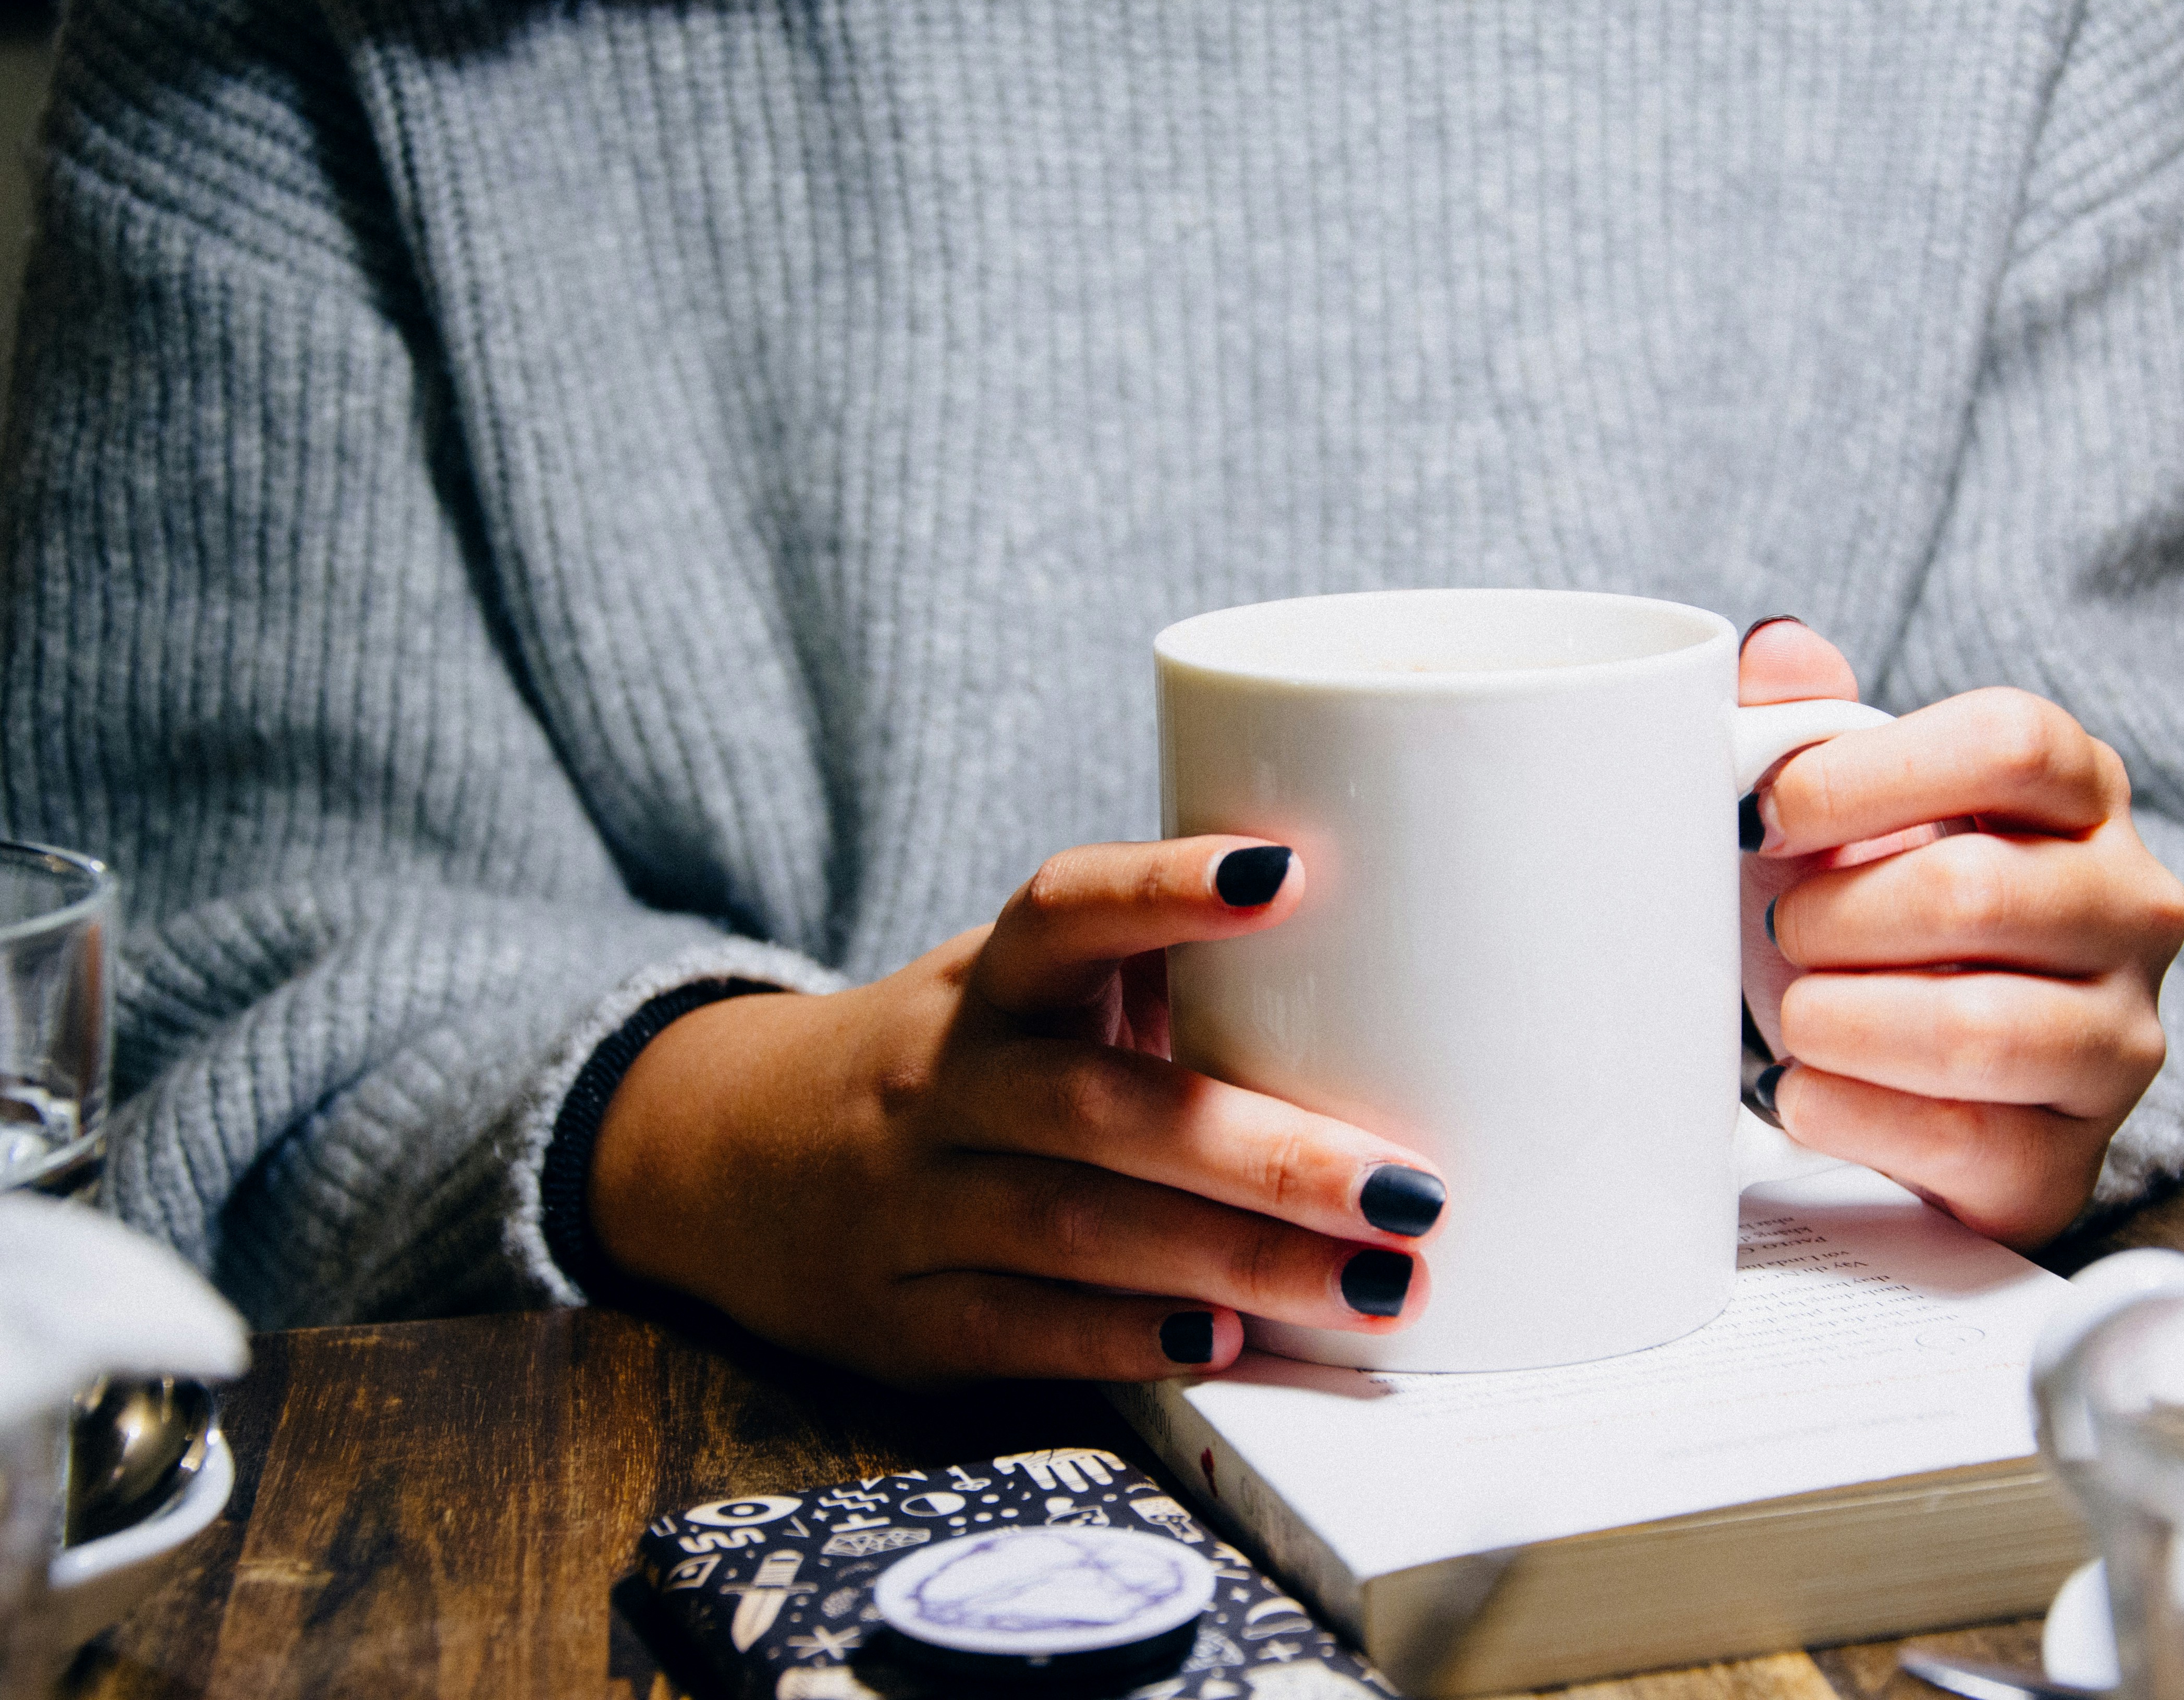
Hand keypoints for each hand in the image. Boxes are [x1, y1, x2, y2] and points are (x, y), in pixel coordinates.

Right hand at [585, 838, 1444, 1385]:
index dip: (1166, 887)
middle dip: (1271, 1155)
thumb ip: (1159, 971)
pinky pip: (1023, 1328)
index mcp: (994, 979)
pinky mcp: (900, 1316)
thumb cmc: (962, 1060)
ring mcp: (913, 1201)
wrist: (735, 1159)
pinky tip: (1230, 1345)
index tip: (1285, 873)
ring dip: (1236, 1262)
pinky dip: (1129, 1338)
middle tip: (1414, 1193)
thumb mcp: (1028, 990)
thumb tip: (1383, 956)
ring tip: (1374, 1286)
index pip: (1067, 908)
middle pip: (1107, 1109)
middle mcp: (947, 1081)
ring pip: (1077, 1228)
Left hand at [1738, 620, 2183, 1247]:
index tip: (1770, 812)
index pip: (2012, 743)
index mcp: (2084, 796)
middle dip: (1835, 916)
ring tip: (1791, 1014)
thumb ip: (1812, 722)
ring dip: (1841, 1020)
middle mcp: (2131, 909)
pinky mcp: (2069, 1158)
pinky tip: (1803, 1092)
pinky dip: (1849, 1112)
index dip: (1867, 774)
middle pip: (1977, 891)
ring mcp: (2119, 1039)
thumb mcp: (1852, 811)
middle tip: (1779, 930)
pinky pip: (1961, 1139)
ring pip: (1979, 1030)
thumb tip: (1777, 653)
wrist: (1924, 1079)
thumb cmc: (1882, 919)